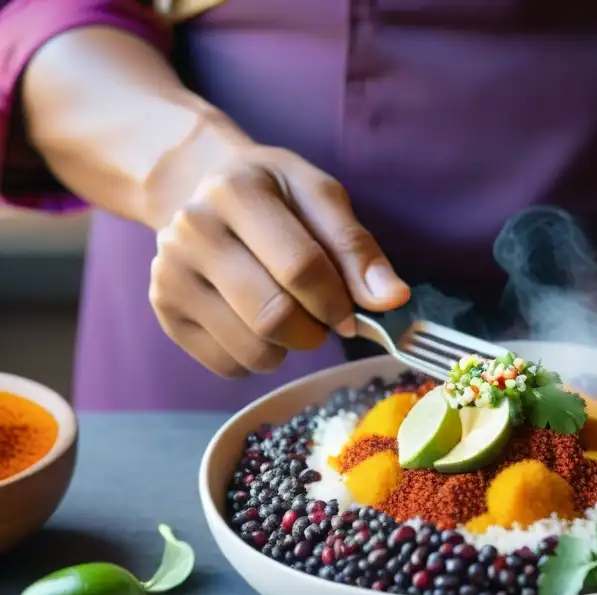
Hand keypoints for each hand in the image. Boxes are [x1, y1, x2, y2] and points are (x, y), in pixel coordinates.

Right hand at [150, 146, 409, 376]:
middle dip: (315, 330)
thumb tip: (392, 299)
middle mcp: (191, 231)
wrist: (202, 187)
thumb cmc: (275, 196)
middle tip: (323, 318)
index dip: (339, 302)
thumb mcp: (320, 198)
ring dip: (289, 347)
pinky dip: (259, 357)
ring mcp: (169, 274)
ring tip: (290, 315)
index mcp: (235, 191)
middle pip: (272, 316)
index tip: (354, 313)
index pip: (300, 267)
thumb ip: (357, 248)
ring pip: (251, 349)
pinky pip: (229, 365)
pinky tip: (255, 323)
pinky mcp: (164, 312)